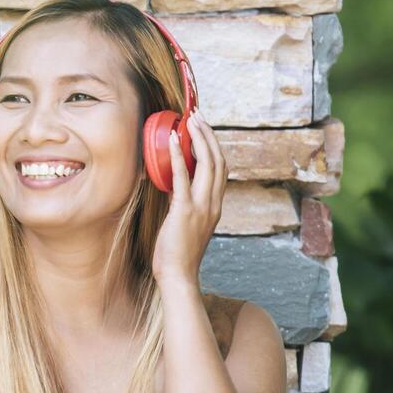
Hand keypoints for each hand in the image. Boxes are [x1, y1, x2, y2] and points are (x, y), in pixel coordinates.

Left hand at [151, 107, 226, 286]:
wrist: (178, 275)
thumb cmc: (178, 253)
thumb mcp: (187, 224)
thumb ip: (186, 204)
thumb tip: (174, 186)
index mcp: (215, 205)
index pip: (221, 168)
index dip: (214, 146)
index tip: (203, 128)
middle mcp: (213, 203)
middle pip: (218, 160)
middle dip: (208, 135)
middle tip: (197, 116)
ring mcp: (202, 207)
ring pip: (207, 164)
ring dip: (198, 139)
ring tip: (188, 121)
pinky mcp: (184, 211)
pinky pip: (183, 178)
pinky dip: (177, 156)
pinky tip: (172, 140)